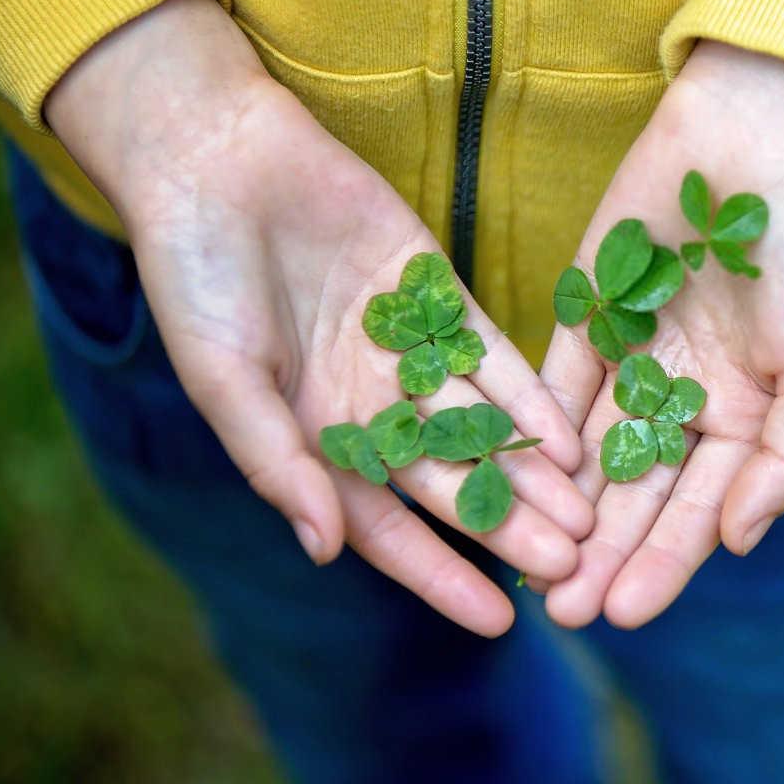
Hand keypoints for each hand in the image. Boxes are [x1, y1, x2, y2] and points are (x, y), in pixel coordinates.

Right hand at [45, 0, 591, 636]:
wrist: (219, 162)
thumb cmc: (196, 279)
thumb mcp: (223, 377)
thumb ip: (275, 459)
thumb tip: (324, 548)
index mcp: (315, 440)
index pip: (389, 529)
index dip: (441, 577)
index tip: (499, 621)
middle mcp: (371, 406)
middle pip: (452, 483)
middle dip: (508, 527)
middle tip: (570, 569)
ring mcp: (410, 353)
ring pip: (484, 427)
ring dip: (532, 472)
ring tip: (588, 516)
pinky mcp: (438, 296)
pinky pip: (494, 357)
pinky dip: (528, 397)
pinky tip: (568, 436)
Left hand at [538, 41, 783, 627]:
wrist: (764, 139)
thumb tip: (738, 541)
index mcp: (751, 420)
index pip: (699, 510)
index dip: (663, 563)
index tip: (622, 613)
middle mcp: (689, 401)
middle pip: (637, 494)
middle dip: (601, 554)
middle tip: (560, 610)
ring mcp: (635, 359)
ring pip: (589, 452)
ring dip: (560, 509)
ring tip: (522, 564)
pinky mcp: (589, 315)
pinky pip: (554, 385)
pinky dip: (533, 433)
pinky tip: (504, 474)